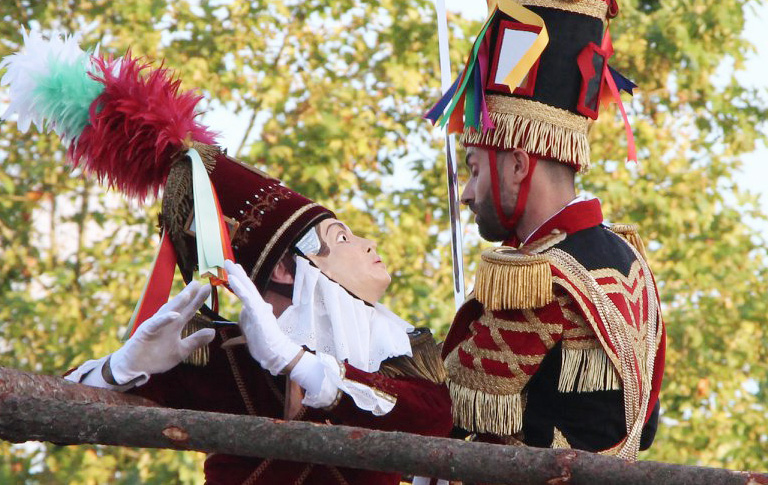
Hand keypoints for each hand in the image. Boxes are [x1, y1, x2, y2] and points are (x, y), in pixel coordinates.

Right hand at [109, 281, 214, 384]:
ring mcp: (155, 326)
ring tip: (188, 293)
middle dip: (189, 295)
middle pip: (179, 307)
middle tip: (200, 283)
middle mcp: (165, 323)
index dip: (197, 300)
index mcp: (174, 326)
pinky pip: (155, 325)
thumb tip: (212, 331)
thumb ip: (196, 340)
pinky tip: (175, 315)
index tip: (208, 288)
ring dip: (177, 303)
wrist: (134, 368)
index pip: (188, 310)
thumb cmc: (156, 358)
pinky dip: (164, 320)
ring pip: (167, 312)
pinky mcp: (145, 333)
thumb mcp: (181, 350)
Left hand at [224, 259, 301, 374]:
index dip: (239, 280)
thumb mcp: (249, 333)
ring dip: (237, 275)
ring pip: (247, 288)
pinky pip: (247, 298)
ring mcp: (259, 308)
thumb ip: (244, 326)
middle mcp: (258, 306)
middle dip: (237, 273)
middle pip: (246, 285)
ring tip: (228, 264)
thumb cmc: (264, 345)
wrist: (275, 354)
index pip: (246, 291)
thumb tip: (236, 326)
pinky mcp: (259, 314)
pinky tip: (232, 279)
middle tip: (227, 261)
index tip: (233, 269)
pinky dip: (240, 288)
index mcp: (255, 309)